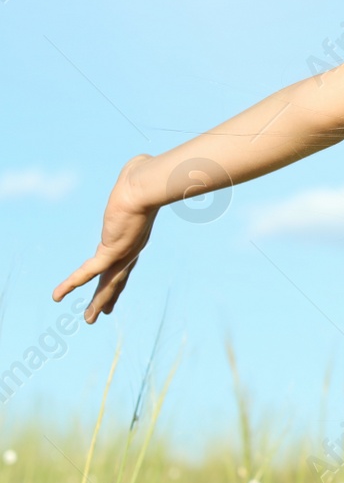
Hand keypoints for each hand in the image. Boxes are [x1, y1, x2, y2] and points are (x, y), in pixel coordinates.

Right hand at [53, 154, 161, 322]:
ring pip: (107, 284)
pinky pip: (87, 272)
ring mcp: (122, 253)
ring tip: (89, 320)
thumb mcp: (141, 176)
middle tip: (101, 314)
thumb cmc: (146, 176)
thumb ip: (138, 174)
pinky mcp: (111, 251)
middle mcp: (131, 249)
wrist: (145, 185)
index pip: (126, 261)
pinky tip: (57, 295)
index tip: (114, 287)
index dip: (119, 275)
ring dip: (97, 303)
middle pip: (118, 279)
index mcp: (136, 236)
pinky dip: (71, 284)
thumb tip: (141, 162)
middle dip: (109, 297)